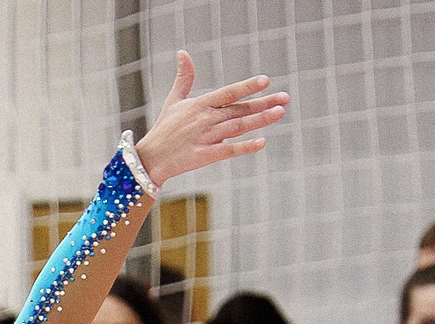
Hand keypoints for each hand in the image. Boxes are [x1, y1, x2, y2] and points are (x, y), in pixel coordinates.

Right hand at [132, 53, 288, 186]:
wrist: (150, 158)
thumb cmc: (164, 129)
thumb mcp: (173, 100)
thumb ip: (184, 77)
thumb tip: (182, 53)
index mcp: (200, 105)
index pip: (227, 93)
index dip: (246, 87)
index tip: (265, 80)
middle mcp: (204, 120)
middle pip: (238, 110)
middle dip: (262, 104)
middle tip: (285, 98)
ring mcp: (205, 138)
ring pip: (237, 127)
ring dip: (259, 120)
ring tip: (279, 113)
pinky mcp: (203, 156)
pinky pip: (227, 150)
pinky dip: (244, 147)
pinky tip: (262, 142)